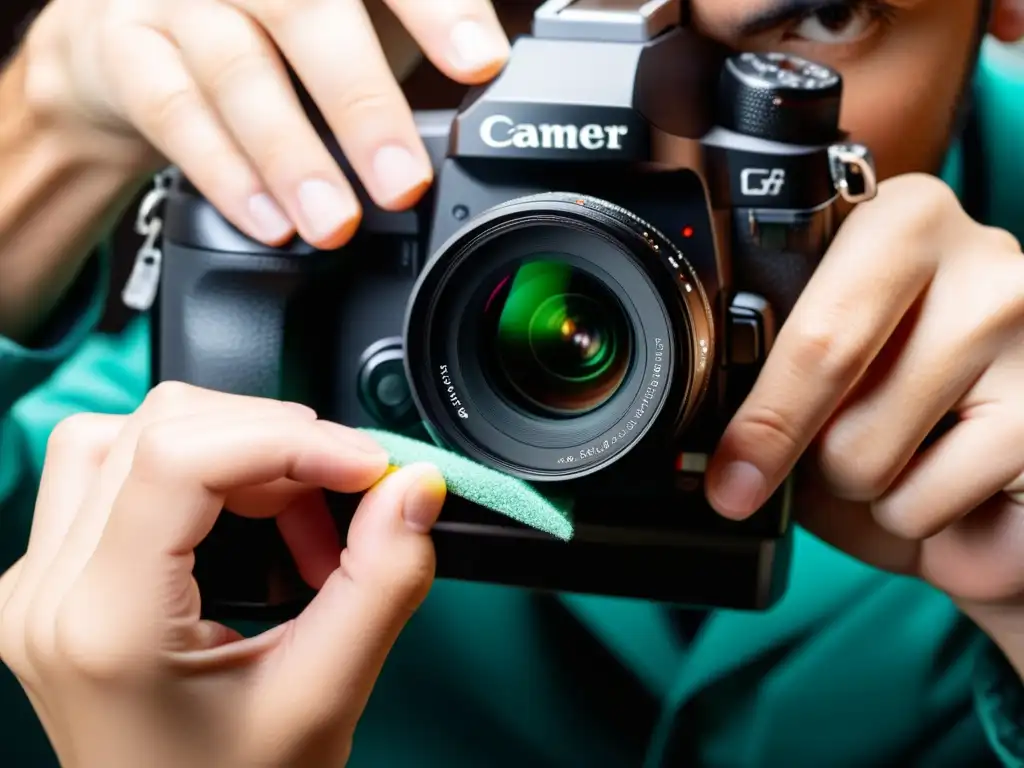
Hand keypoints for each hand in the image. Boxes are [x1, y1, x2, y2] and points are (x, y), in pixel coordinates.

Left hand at [0, 383, 446, 767]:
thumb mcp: (324, 697)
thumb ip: (381, 582)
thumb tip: (413, 488)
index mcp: (104, 625)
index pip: (180, 457)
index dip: (288, 439)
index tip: (365, 465)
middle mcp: (49, 591)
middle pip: (162, 427)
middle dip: (277, 445)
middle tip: (344, 499)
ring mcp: (40, 580)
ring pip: (134, 432)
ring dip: (237, 450)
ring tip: (296, 516)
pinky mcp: (56, 574)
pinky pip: (123, 469)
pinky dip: (208, 472)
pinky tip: (253, 522)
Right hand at [21, 0, 507, 247]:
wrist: (130, 37)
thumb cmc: (271, 30)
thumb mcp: (349, 20)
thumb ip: (413, 39)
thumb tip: (498, 89)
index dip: (437, 10)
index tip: (483, 62)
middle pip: (306, 12)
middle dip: (364, 104)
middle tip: (405, 182)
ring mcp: (180, 0)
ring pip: (236, 70)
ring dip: (293, 156)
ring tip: (334, 223)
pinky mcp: (127, 52)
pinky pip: (174, 114)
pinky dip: (227, 175)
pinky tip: (270, 222)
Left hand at [705, 174, 1023, 633]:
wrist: (1000, 490)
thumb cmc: (907, 422)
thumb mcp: (829, 384)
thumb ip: (776, 381)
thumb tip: (718, 441)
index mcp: (900, 222)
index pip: (807, 317)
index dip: (756, 404)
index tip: (723, 469)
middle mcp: (974, 253)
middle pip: (829, 362)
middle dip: (781, 441)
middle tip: (750, 481)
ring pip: (862, 449)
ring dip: (858, 486)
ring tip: (899, 459)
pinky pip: (917, 501)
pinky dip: (910, 519)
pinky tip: (947, 484)